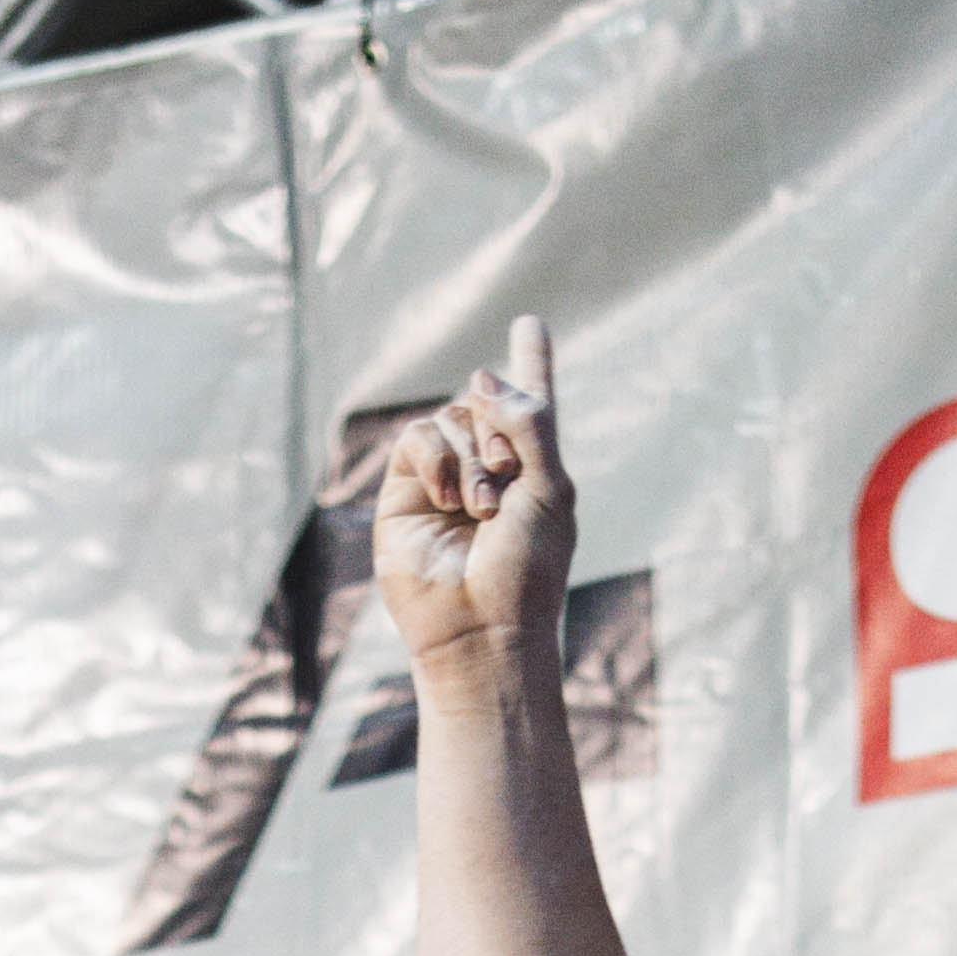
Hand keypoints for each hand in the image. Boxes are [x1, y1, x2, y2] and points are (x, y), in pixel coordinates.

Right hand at [372, 315, 571, 674]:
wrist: (480, 630)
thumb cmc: (527, 572)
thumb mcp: (550, 488)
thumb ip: (530, 422)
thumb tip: (479, 376)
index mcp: (532, 470)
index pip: (530, 406)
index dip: (531, 364)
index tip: (529, 325)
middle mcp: (488, 470)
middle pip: (486, 402)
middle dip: (499, 428)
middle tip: (505, 477)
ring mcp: (445, 480)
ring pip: (452, 417)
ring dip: (470, 454)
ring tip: (480, 508)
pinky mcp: (406, 493)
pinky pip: (418, 438)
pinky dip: (436, 457)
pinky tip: (448, 497)